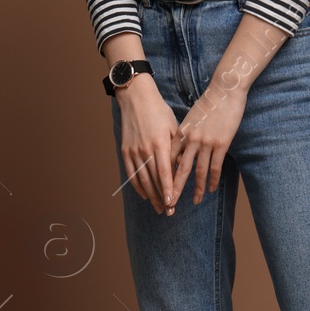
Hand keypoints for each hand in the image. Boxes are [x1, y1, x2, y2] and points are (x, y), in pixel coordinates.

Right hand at [115, 76, 182, 214]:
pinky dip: (137, 186)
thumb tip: (184, 167)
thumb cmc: (159, 111)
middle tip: (169, 212)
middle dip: (162, 197)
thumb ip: (178, 149)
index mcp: (160, 144)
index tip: (173, 202)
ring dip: (151, 196)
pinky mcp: (125, 151)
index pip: (164, 172)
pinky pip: (131, 173)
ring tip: (159, 207)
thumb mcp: (174, 127)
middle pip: (153, 180)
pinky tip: (145, 195)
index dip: (168, 189)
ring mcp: (133, 151)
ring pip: (142, 179)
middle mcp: (145, 150)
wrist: (136, 98)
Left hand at [169, 69, 250, 207]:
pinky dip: (212, 180)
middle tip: (170, 204)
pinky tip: (211, 189)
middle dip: (174, 189)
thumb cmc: (208, 103)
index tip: (160, 189)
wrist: (224, 90)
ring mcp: (206, 142)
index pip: (169, 159)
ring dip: (196, 189)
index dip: (164, 175)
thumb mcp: (190, 119)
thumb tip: (179, 153)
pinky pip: (215, 167)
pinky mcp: (221, 143)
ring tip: (195, 201)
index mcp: (181, 133)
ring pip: (198, 171)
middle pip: (180, 170)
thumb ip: (183, 136)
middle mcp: (190, 140)